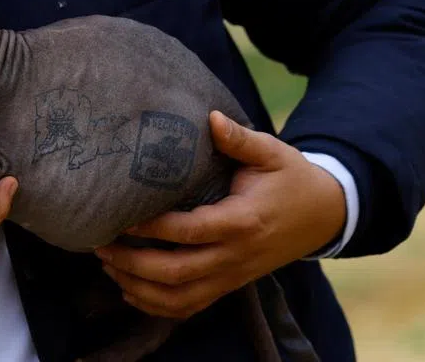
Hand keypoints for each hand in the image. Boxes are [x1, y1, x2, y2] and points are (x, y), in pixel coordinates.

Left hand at [95, 111, 345, 319]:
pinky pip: (190, 307)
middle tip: (100, 245)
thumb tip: (210, 117)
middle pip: (177, 273)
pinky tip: (130, 290)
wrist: (324, 214)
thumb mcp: (272, 152)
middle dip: (133, 263)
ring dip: (139, 288)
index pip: (190, 231)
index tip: (122, 217)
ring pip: (180, 298)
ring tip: (108, 266)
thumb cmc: (291, 178)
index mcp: (243, 221)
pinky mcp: (230, 285)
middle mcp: (236, 256)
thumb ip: (239, 138)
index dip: (153, 227)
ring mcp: (233, 276)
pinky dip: (158, 306)